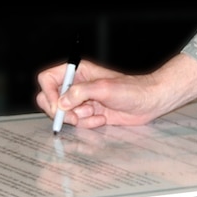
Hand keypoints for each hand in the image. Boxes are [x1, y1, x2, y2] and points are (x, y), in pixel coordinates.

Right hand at [35, 53, 196, 129]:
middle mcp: (77, 85)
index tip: (58, 105)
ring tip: (94, 114)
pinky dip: (87, 124)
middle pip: (50, 98)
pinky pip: (78, 122)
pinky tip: (102, 119)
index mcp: (78, 72)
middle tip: (74, 115)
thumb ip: (80, 93)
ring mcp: (82, 100)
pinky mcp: (89, 113)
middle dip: (60, 110)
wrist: (149, 102)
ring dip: (77, 118)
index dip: (49, 92)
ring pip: (63, 113)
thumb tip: (61, 103)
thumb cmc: (132, 90)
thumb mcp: (104, 88)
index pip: (47, 78)